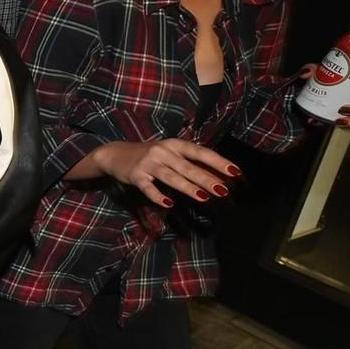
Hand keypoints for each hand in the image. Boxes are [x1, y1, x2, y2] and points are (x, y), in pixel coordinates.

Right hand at [94, 138, 238, 207]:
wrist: (115, 153)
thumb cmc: (150, 156)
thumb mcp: (170, 154)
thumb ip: (189, 163)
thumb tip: (216, 177)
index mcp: (175, 144)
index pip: (200, 152)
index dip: (218, 162)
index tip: (235, 172)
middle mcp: (163, 151)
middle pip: (188, 166)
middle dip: (207, 178)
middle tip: (223, 190)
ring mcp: (149, 163)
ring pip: (172, 176)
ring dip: (189, 187)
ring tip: (204, 197)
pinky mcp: (136, 176)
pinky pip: (148, 188)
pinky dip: (158, 196)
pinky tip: (168, 203)